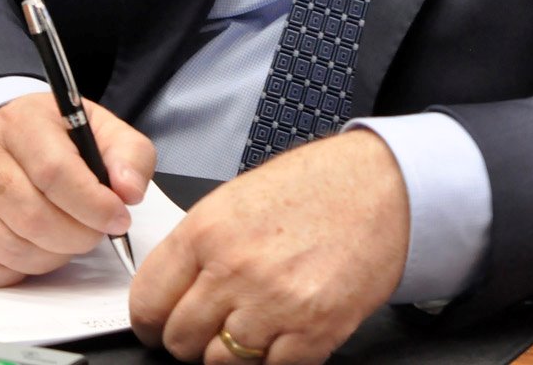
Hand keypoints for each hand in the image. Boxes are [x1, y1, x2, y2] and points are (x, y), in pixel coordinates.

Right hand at [0, 93, 155, 286]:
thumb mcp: (103, 132)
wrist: (13, 136)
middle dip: (76, 236)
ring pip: (5, 246)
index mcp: (23, 121)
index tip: (118, 218)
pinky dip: (10, 273)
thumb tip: (128, 191)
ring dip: (49, 257)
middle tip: (95, 234)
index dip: (93, 205)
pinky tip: (32, 252)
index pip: (54, 172)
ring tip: (67, 241)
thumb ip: (129, 156)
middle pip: (31, 215)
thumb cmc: (62, 139)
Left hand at [130, 131, 408, 364]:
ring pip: (221, 362)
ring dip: (231, 351)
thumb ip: (200, 246)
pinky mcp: (313, 332)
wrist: (385, 188)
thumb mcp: (239, 198)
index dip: (151, 320)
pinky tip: (285, 328)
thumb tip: (171, 289)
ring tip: (254, 322)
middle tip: (211, 323)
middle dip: (190, 338)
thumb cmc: (318, 185)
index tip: (160, 324)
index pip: (148, 302)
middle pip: (180, 340)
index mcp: (207, 231)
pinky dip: (273, 357)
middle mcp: (235, 269)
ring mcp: (274, 304)